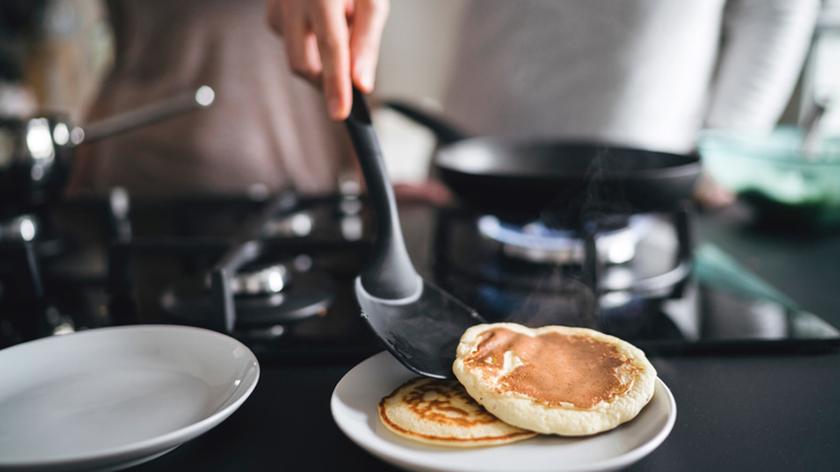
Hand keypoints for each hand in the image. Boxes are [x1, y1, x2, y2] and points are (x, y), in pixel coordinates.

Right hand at [267, 0, 388, 119]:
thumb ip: (366, 41)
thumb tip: (361, 84)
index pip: (332, 48)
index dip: (336, 85)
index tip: (341, 114)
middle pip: (303, 62)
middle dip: (325, 80)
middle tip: (349, 81)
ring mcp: (277, 1)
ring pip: (294, 53)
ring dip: (319, 58)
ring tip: (341, 29)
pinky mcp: (270, 6)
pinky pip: (286, 37)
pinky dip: (307, 42)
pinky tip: (322, 22)